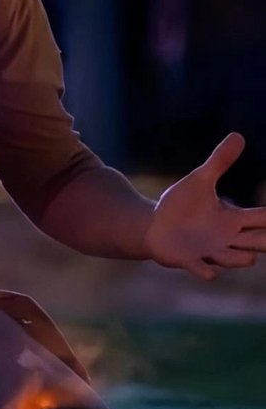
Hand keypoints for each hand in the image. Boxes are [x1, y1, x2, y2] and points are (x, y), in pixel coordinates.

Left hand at [146, 132, 265, 279]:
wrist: (153, 226)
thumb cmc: (181, 205)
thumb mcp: (201, 180)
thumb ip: (220, 161)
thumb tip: (238, 135)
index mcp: (233, 219)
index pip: (263, 218)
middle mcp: (226, 238)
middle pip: (258, 242)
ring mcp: (209, 251)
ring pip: (235, 259)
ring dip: (241, 258)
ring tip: (251, 257)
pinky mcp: (188, 260)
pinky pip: (203, 270)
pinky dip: (207, 271)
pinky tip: (211, 272)